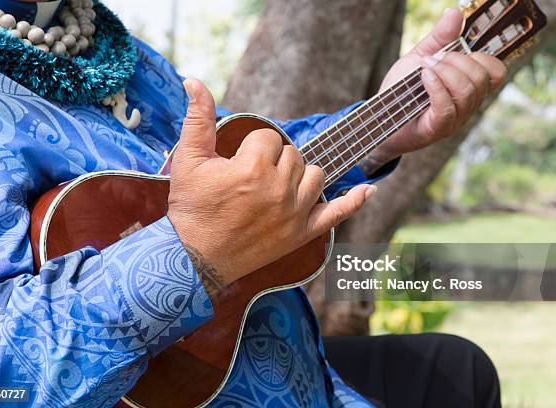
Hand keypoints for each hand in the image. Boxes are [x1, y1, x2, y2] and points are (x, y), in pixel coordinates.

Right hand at [168, 79, 375, 288]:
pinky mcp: (301, 234)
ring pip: (315, 175)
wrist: (195, 257)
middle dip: (273, 161)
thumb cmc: (191, 207)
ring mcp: (294, 213)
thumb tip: (194, 81)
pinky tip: (367, 190)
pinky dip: (354, 201)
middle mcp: (279, 189)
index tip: (237, 164)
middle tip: (250, 180)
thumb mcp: (188, 160)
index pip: (269, 137)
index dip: (252, 148)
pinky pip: (337, 214)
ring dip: (300, 176)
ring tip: (275, 187)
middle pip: (293, 154)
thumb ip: (196, 118)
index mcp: (254, 167)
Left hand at [364, 8, 506, 168]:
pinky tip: (424, 76)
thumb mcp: (420, 58)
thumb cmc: (401, 92)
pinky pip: (446, 107)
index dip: (483, 58)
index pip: (496, 73)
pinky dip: (436, 86)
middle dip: (456, 61)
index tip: (456, 51)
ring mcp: (454, 119)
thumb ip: (440, 38)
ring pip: (466, 91)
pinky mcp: (438, 129)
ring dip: (444, 72)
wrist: (379, 117)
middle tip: (432, 60)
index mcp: (469, 88)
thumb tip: (454, 13)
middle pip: (481, 78)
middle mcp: (467, 105)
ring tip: (424, 68)